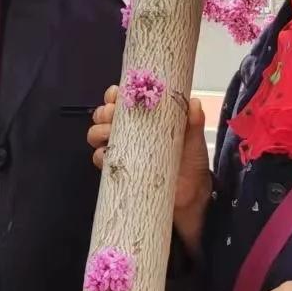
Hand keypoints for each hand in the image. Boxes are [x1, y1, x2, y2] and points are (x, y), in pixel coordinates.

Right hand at [86, 84, 211, 256]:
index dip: (115, 95)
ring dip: (98, 131)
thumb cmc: (191, 163)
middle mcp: (130, 132)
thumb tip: (193, 103)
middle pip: (104, 114)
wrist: (191, 196)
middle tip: (112, 115)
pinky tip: (108, 154)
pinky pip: (100, 159)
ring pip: (97, 134)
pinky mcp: (119, 169)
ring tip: (109, 134)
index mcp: (146, 118)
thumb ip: (194, 121)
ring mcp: (122, 150)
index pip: (124, 99)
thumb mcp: (194, 139)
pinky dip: (100, 155)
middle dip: (104, 112)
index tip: (117, 95)